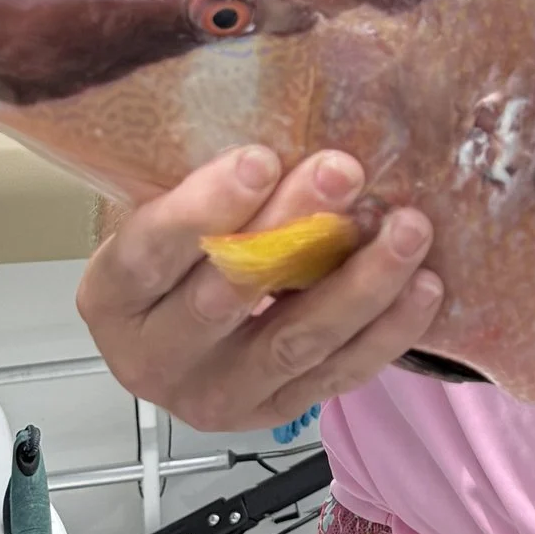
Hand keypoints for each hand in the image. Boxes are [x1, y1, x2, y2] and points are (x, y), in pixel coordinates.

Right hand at [76, 144, 440, 438]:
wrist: (182, 334)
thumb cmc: (178, 252)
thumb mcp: (165, 211)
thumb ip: (204, 186)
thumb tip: (284, 119)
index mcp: (111, 297)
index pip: (151, 253)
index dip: (205, 207)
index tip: (262, 159)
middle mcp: (153, 358)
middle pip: (225, 295)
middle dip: (293, 229)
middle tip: (346, 171)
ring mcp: (216, 397)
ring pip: (294, 342)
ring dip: (359, 283)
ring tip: (407, 228)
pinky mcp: (275, 414)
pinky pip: (338, 376)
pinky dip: (386, 332)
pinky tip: (423, 286)